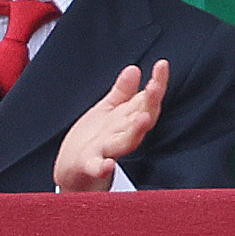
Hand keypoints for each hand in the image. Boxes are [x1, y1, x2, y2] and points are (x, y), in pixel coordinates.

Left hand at [56, 59, 166, 192]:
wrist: (72, 171)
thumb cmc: (93, 140)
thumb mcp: (108, 111)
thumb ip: (122, 92)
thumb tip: (134, 69)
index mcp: (127, 119)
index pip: (146, 99)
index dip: (157, 82)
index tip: (162, 64)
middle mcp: (122, 134)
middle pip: (142, 117)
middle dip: (150, 103)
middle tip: (155, 87)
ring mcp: (108, 149)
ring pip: (127, 141)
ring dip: (136, 131)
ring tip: (144, 119)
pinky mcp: (90, 163)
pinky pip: (97, 166)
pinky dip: (102, 166)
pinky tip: (107, 165)